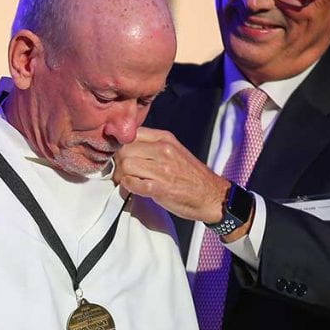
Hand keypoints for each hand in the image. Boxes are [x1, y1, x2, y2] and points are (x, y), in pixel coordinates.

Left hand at [113, 127, 229, 223]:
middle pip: (124, 150)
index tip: (119, 156)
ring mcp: (163, 169)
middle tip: (121, 172)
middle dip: (118, 163)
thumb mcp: (173, 150)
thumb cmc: (190, 175)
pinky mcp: (161, 188)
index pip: (130, 134)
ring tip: (127, 181)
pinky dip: (129, 186)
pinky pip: (133, 183)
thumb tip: (124, 147)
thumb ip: (151, 145)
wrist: (212, 195)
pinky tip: (135, 188)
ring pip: (126, 166)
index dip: (120, 146)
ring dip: (122, 176)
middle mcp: (163, 150)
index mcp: (164, 138)